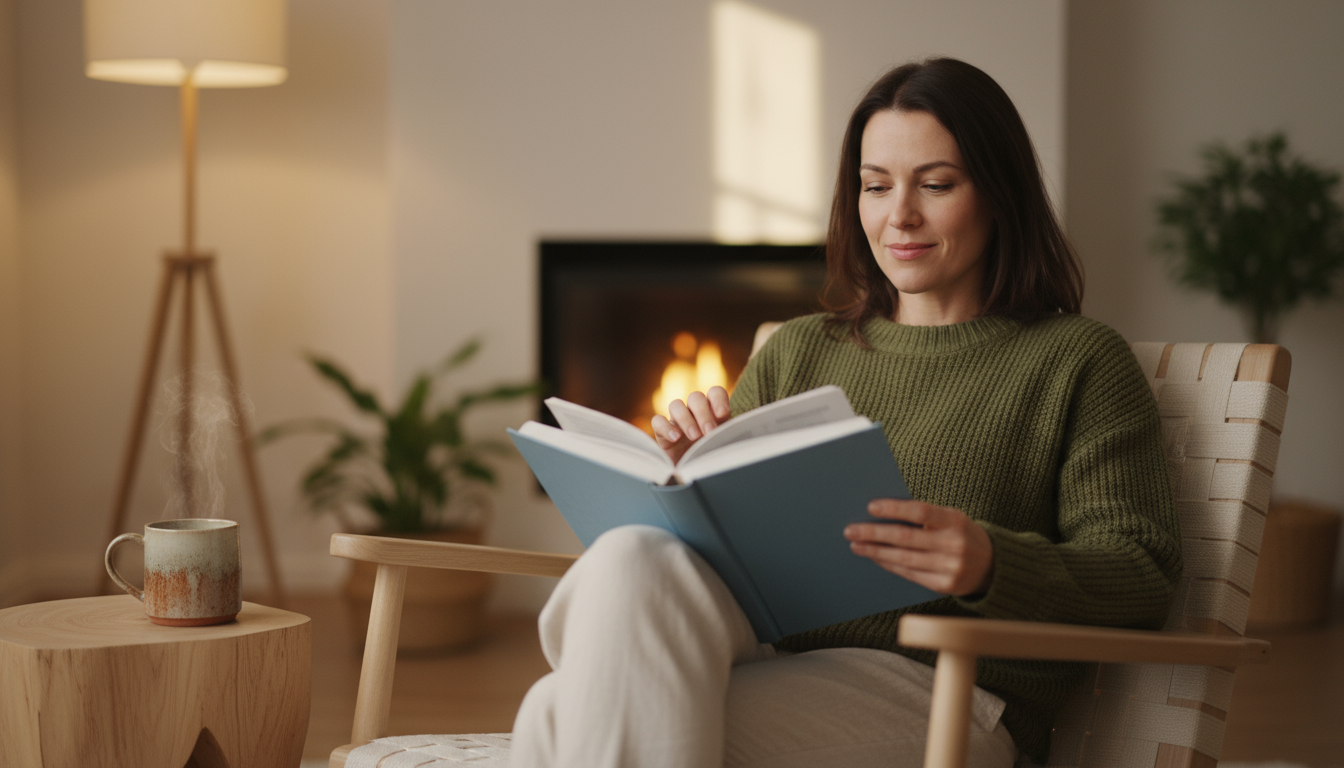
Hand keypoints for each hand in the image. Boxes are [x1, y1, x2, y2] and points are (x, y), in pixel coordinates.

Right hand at [650, 387, 730, 463]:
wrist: (692, 476)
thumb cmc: (712, 459)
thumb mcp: (724, 447)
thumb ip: (730, 437)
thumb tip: (737, 437)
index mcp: (712, 411)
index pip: (715, 393)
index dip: (718, 400)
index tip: (722, 415)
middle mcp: (694, 412)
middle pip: (695, 397)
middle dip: (703, 414)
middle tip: (709, 432)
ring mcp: (676, 420)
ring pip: (676, 405)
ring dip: (686, 419)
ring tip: (694, 437)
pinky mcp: (661, 432)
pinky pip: (658, 421)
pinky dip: (666, 427)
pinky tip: (676, 438)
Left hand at [844, 499, 993, 595]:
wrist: (993, 566)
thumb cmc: (962, 534)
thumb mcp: (952, 518)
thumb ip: (925, 516)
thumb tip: (882, 513)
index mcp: (956, 521)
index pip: (921, 512)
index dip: (895, 509)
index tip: (871, 507)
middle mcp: (954, 545)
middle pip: (906, 538)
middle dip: (874, 534)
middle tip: (851, 530)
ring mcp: (950, 568)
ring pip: (904, 559)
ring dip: (876, 552)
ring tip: (856, 545)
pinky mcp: (944, 586)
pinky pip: (910, 574)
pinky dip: (889, 565)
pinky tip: (875, 558)